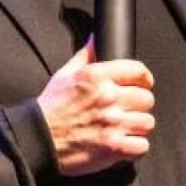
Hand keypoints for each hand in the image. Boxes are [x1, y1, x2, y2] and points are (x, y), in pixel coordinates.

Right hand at [37, 38, 155, 175]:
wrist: (38, 138)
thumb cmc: (51, 108)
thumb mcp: (65, 73)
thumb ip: (86, 54)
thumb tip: (96, 38)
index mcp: (97, 77)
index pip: (139, 71)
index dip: (144, 78)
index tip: (142, 84)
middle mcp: (108, 98)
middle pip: (147, 98)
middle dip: (139, 104)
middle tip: (129, 109)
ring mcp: (113, 124)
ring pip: (147, 122)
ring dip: (138, 126)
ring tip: (126, 127)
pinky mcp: (113, 147)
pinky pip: (142, 146)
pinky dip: (135, 147)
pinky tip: (125, 143)